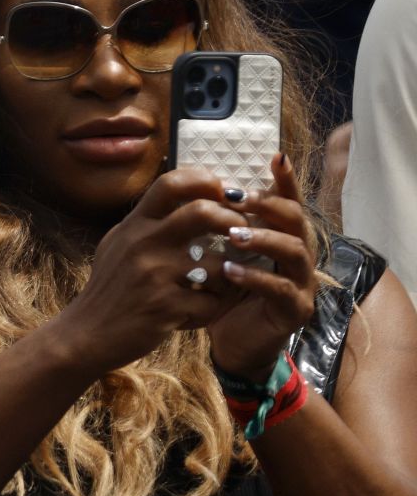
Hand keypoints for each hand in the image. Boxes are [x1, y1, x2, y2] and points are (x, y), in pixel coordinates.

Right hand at [53, 167, 251, 373]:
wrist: (85, 334)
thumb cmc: (109, 289)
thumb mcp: (118, 245)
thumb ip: (147, 224)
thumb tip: (185, 199)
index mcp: (134, 226)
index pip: (171, 183)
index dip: (205, 180)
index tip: (223, 193)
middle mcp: (143, 244)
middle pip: (202, 212)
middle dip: (233, 221)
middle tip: (242, 233)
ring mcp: (154, 275)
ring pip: (219, 265)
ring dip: (228, 278)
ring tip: (219, 287)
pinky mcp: (165, 307)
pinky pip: (211, 303)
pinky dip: (211, 310)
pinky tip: (195, 314)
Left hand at [206, 154, 317, 379]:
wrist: (230, 339)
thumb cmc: (222, 290)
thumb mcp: (217, 251)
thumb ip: (217, 222)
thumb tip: (193, 184)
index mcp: (280, 234)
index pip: (286, 200)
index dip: (284, 179)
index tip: (274, 156)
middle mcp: (298, 253)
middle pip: (296, 219)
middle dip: (269, 205)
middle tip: (237, 198)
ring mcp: (302, 282)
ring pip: (295, 250)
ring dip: (264, 238)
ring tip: (234, 234)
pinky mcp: (296, 310)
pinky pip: (281, 289)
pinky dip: (255, 278)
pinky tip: (229, 271)